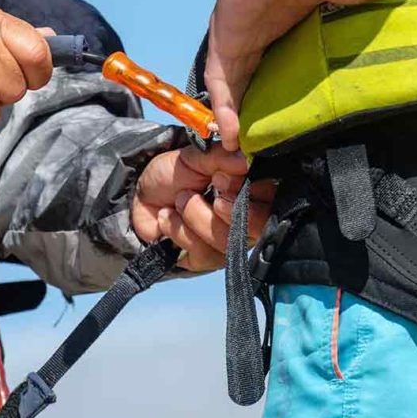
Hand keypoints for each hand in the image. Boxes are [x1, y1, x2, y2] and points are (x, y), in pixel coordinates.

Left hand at [131, 144, 272, 274]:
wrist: (143, 195)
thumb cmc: (177, 173)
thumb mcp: (198, 157)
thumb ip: (223, 157)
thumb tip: (246, 159)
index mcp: (254, 192)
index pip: (273, 199)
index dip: (251, 192)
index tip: (221, 178)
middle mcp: (249, 221)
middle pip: (258, 227)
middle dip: (231, 210)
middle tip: (209, 190)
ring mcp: (229, 244)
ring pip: (227, 241)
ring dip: (196, 215)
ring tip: (180, 199)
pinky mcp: (207, 260)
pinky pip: (204, 254)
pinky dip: (180, 231)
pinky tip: (168, 217)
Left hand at [203, 0, 416, 150]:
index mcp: (287, 24)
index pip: (278, 63)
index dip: (279, 91)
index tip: (286, 122)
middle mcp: (261, 33)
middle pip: (251, 81)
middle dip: (253, 113)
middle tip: (261, 148)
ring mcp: (241, 37)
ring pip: (232, 88)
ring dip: (235, 119)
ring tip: (243, 155)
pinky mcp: (226, 38)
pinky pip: (219, 83)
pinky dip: (223, 109)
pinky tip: (231, 138)